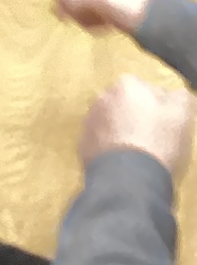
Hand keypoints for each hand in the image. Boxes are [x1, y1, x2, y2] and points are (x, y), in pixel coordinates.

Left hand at [79, 76, 195, 178]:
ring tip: (137, 152)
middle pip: (126, 105)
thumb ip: (179, 98)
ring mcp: (89, 120)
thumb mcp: (181, 115)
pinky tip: (123, 162)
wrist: (128, 178)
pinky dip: (110, 149)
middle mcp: (103, 96)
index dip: (160, 108)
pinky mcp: (83, 144)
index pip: (148, 90)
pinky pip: (100, 142)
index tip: (167, 124)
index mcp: (127, 85)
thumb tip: (175, 94)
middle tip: (152, 138)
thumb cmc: (158, 142)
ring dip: (121, 132)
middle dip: (136, 117)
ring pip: (111, 122)